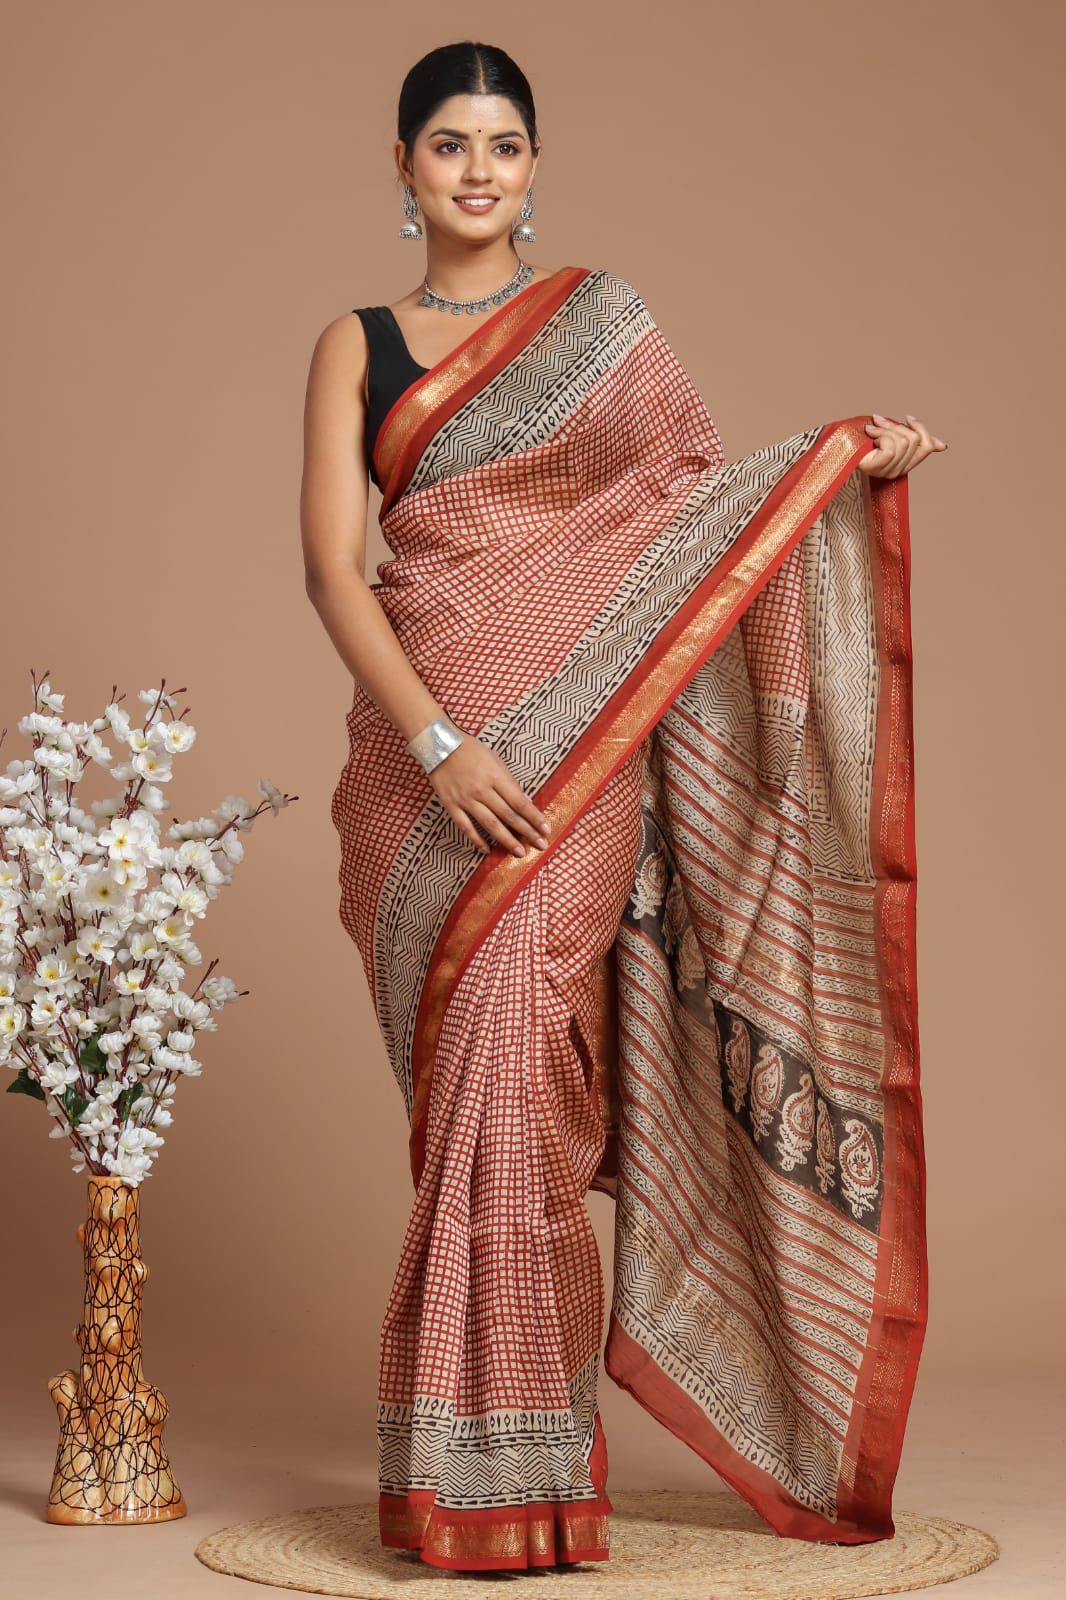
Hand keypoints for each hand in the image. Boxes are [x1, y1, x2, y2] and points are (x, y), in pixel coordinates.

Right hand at [428, 733, 551, 857]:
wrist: (439, 746)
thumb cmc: (471, 751)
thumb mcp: (496, 761)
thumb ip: (510, 782)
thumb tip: (526, 802)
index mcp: (496, 777)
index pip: (520, 802)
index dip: (534, 817)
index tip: (545, 829)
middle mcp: (482, 790)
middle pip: (508, 815)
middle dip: (526, 832)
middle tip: (540, 845)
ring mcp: (466, 799)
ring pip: (490, 824)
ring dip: (507, 840)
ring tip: (520, 853)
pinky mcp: (451, 805)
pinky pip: (466, 827)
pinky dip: (477, 840)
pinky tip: (487, 850)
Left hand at [859, 413, 946, 477]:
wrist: (837, 451)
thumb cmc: (861, 442)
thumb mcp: (891, 436)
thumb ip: (913, 439)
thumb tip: (942, 446)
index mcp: (904, 464)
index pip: (926, 446)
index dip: (920, 429)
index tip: (908, 418)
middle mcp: (898, 471)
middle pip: (914, 440)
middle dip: (895, 426)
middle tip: (878, 421)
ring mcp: (888, 472)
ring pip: (903, 441)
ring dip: (885, 429)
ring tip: (871, 429)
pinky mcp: (879, 468)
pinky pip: (891, 447)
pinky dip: (880, 435)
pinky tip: (869, 434)